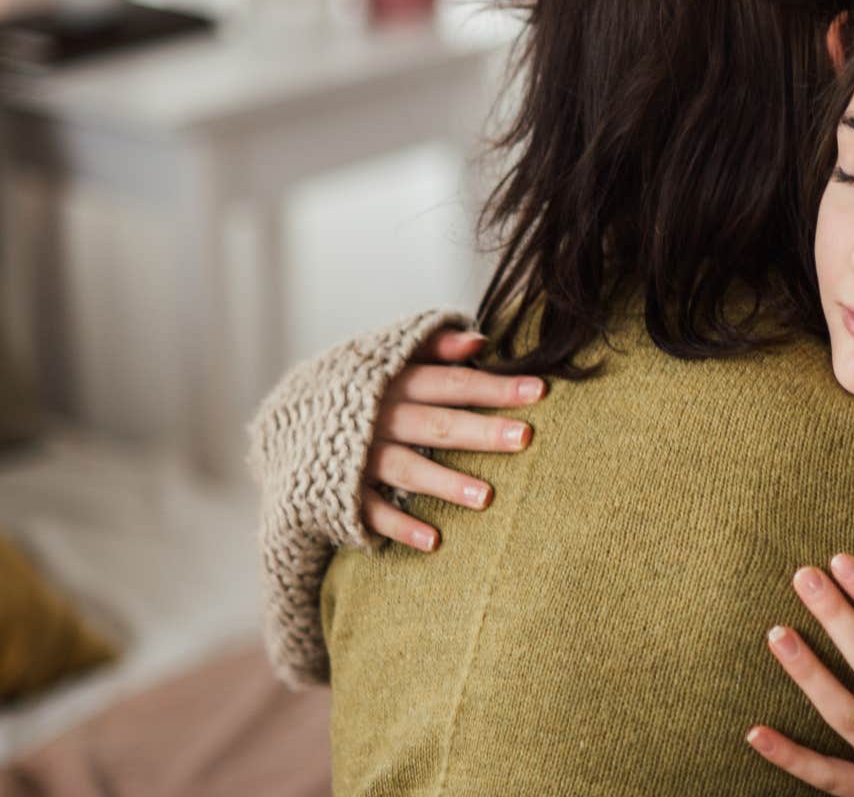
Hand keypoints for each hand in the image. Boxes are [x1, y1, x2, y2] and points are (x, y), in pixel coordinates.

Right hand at [362, 328, 545, 550]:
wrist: (284, 423)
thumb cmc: (362, 387)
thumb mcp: (389, 357)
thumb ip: (435, 347)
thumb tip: (481, 342)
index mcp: (393, 380)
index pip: (452, 382)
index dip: (494, 385)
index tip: (540, 390)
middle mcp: (377, 416)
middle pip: (435, 423)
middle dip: (479, 430)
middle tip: (523, 438)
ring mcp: (357, 455)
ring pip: (406, 467)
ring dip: (445, 482)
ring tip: (486, 497)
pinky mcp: (340, 490)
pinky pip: (371, 510)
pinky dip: (399, 526)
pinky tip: (434, 541)